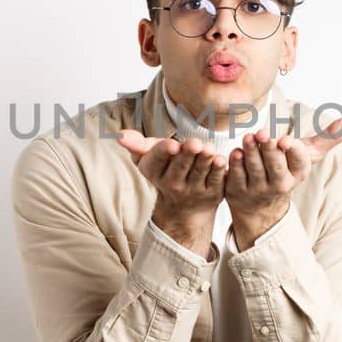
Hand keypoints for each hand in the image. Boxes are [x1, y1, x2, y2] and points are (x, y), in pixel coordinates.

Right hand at [118, 130, 227, 258]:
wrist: (184, 205)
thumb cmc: (167, 168)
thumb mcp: (150, 156)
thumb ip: (137, 144)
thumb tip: (120, 136)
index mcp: (154, 172)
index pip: (156, 161)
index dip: (164, 152)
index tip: (172, 144)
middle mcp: (172, 184)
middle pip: (180, 166)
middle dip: (187, 154)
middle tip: (194, 143)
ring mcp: (193, 190)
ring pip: (199, 171)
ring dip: (204, 159)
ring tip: (208, 148)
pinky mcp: (212, 193)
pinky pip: (216, 180)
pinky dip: (219, 170)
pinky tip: (221, 159)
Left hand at [225, 116, 341, 248]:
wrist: (261, 203)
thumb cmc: (287, 168)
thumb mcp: (308, 154)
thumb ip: (330, 137)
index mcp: (298, 173)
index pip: (298, 162)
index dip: (292, 151)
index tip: (286, 140)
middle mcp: (279, 184)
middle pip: (274, 165)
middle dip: (268, 149)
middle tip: (261, 133)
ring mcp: (257, 189)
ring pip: (253, 169)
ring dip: (249, 152)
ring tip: (247, 138)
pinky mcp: (236, 191)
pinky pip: (233, 177)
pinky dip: (231, 165)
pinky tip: (230, 154)